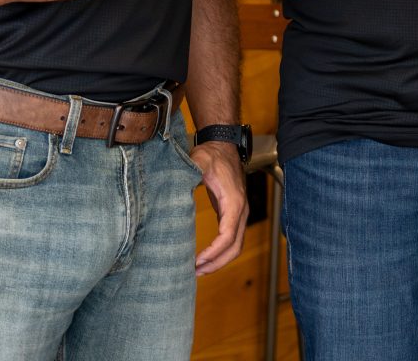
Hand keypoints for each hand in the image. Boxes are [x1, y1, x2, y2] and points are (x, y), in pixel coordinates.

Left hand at [190, 140, 247, 275]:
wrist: (223, 145)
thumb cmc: (212, 154)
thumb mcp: (199, 161)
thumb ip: (191, 172)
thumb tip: (176, 184)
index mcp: (233, 201)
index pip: (228, 235)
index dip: (214, 252)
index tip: (197, 261)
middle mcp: (241, 210)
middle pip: (235, 247)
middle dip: (216, 263)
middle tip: (194, 272)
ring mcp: (240, 213)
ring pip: (236, 246)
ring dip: (219, 261)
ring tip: (198, 270)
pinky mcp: (234, 214)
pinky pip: (232, 239)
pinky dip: (221, 252)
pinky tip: (205, 257)